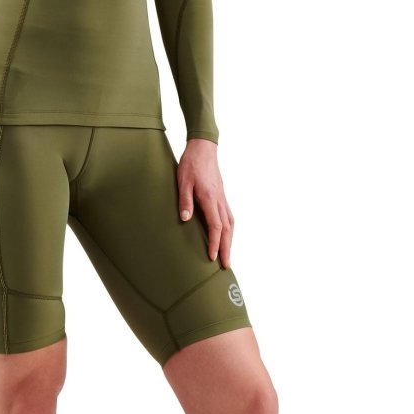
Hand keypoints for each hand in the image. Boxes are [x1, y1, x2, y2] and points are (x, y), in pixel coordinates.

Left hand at [177, 138, 233, 266]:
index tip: (212, 257)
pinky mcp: (221, 196)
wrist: (203, 148)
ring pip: (230, 224)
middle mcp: (219, 200)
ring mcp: (222, 198)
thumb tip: (185, 219)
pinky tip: (226, 236)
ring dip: (230, 241)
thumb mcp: (182, 181)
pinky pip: (229, 217)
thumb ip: (184, 200)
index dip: (215, 243)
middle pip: (227, 229)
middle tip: (226, 265)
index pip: (216, 226)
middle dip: (227, 248)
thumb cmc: (191, 164)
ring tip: (227, 255)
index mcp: (210, 198)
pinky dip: (229, 230)